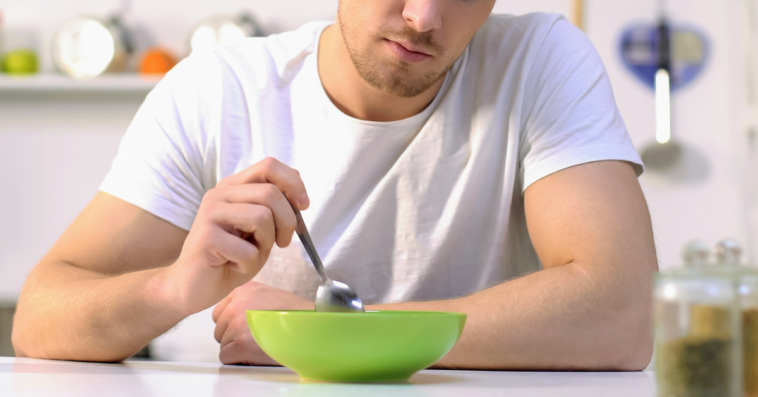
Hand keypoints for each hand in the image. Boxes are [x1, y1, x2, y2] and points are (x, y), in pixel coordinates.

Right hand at [164, 157, 309, 315]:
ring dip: (267, 243)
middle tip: (282, 242)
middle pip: (271, 193)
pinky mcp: (206, 237)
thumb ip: (275, 208)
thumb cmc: (231, 257)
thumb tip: (298, 191)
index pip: (269, 166)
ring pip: (262, 217)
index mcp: (233, 187)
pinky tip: (234, 265)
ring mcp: (210, 213)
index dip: (293, 183)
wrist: (194, 286)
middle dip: (287, 222)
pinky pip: (248, 249)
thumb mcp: (260, 229)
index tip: (304, 205)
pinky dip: (249, 263)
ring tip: (251, 253)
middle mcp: (219, 194)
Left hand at [213, 281, 313, 364]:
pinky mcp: (240, 344)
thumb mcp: (270, 295)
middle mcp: (236, 305)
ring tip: (261, 343)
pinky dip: (239, 359)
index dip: (233, 323)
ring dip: (238, 348)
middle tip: (257, 337)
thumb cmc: (297, 315)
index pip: (220, 312)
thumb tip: (238, 317)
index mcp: (243, 290)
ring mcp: (237, 324)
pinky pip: (226, 356)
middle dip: (234, 336)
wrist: (311, 327)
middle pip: (220, 328)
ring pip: (223, 343)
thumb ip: (250, 302)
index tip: (247, 327)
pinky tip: (257, 353)